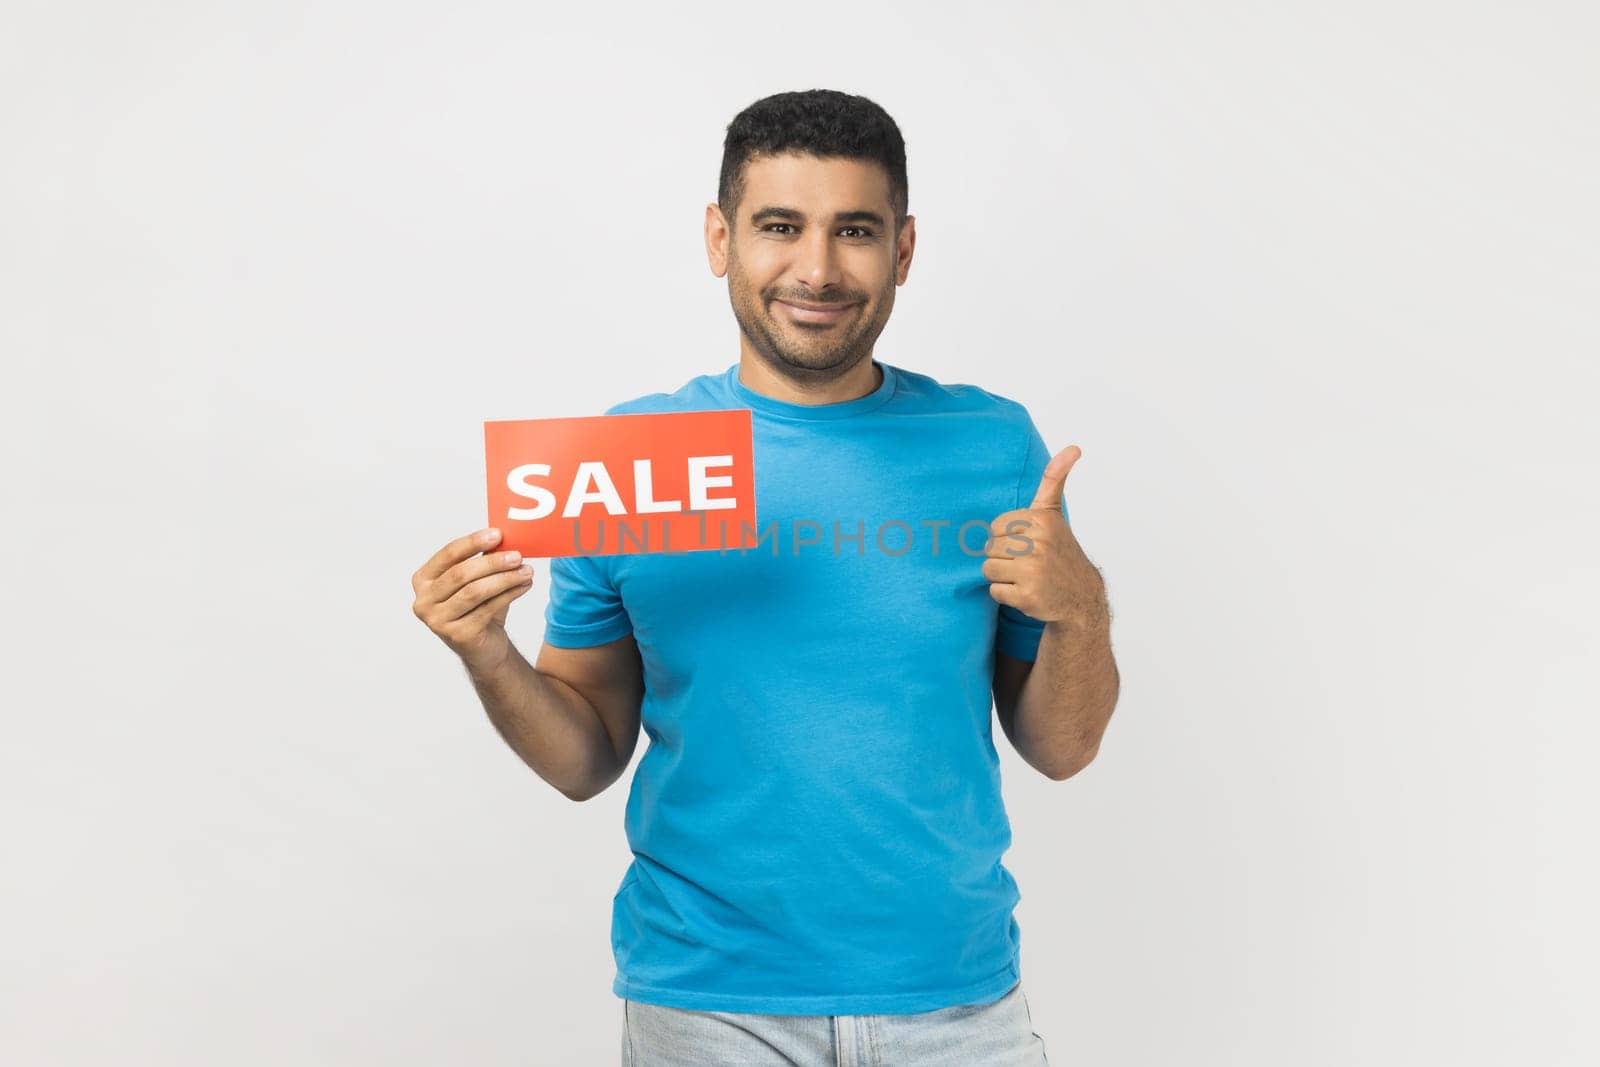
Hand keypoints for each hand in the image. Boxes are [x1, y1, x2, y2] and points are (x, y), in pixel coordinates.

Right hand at [411, 527, 534, 668]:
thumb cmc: (478, 608)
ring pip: (475, 592)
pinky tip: (525, 586)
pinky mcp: (457, 635)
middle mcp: (423, 601)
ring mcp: (437, 621)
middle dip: (493, 562)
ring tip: (527, 571)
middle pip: (461, 574)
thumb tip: (502, 537)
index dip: (473, 542)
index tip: (497, 534)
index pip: (448, 555)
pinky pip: (487, 609)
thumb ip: (483, 559)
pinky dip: (510, 595)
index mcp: (423, 580)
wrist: (483, 648)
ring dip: (505, 579)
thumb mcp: (478, 580)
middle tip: (518, 555)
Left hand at [983, 445, 1105, 624]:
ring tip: (1026, 578)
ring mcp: (1033, 571)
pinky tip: (1027, 593)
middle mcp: (1039, 543)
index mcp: (1042, 520)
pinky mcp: (1027, 596)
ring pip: (988, 569)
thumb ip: (1054, 480)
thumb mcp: (1054, 513)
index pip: (996, 527)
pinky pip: (995, 591)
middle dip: (1004, 558)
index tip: (1028, 544)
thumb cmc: (1060, 551)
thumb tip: (1073, 447)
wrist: (1081, 597)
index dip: (1007, 538)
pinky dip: (1007, 596)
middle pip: (990, 548)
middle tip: (1028, 564)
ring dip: (1003, 577)